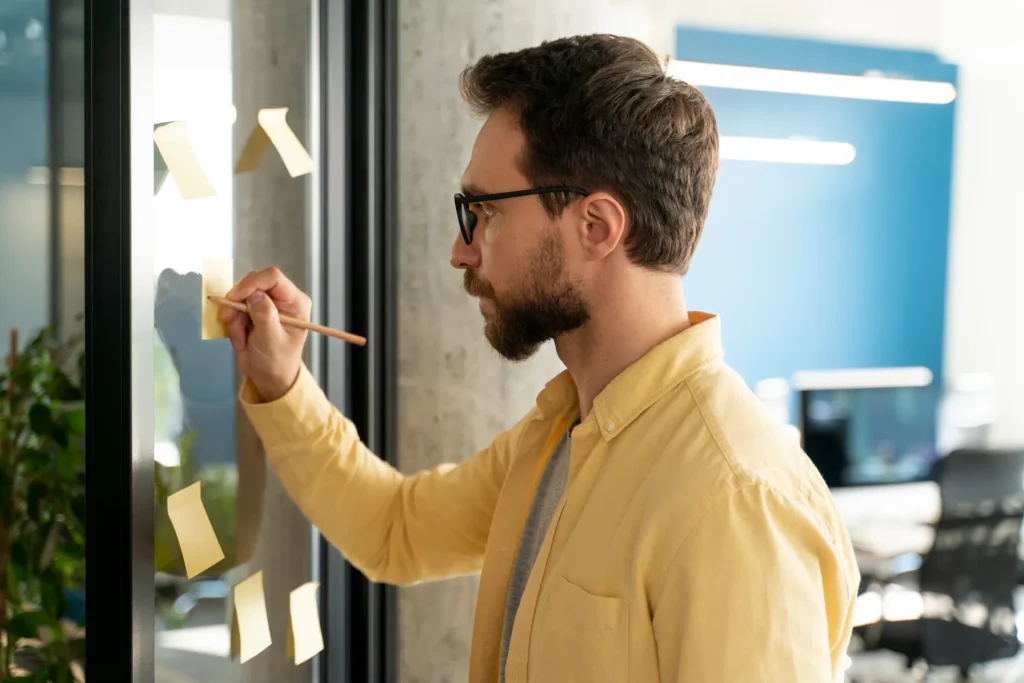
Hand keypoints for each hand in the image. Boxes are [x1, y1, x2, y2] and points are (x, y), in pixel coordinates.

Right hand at [219, 267, 310, 401]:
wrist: (269, 379)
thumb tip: (254, 294)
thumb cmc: (277, 362)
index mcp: (295, 301)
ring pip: (239, 296)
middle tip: (228, 321)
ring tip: (241, 339)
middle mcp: (282, 298)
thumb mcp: (271, 339)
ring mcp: (266, 304)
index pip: (273, 277)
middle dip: (237, 304)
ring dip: (234, 318)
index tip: (234, 297)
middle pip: (253, 283)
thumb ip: (264, 314)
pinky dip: (232, 324)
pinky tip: (240, 340)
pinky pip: (234, 308)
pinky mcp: (252, 311)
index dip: (251, 283)